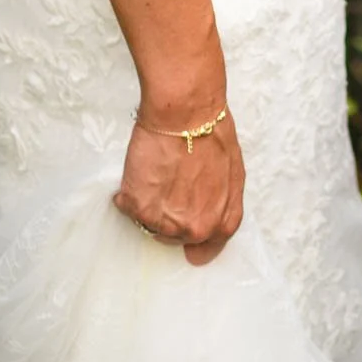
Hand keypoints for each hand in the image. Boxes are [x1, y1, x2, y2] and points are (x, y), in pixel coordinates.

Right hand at [113, 108, 244, 265]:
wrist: (186, 113)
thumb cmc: (212, 134)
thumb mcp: (233, 173)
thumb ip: (223, 204)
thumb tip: (207, 225)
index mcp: (221, 222)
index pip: (206, 248)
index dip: (194, 241)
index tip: (185, 238)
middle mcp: (195, 229)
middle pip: (175, 236)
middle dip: (171, 215)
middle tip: (170, 185)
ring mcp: (166, 222)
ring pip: (151, 224)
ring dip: (150, 204)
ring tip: (157, 173)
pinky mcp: (139, 208)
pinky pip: (128, 207)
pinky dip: (130, 192)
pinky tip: (142, 169)